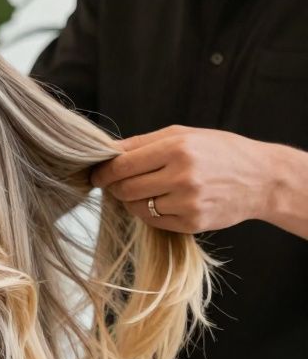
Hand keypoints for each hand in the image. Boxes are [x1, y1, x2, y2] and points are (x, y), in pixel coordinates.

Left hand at [90, 125, 277, 233]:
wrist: (262, 179)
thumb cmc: (220, 152)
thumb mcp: (184, 135)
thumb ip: (142, 143)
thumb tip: (106, 151)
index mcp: (178, 148)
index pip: (122, 165)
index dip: (103, 172)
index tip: (96, 174)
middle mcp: (183, 176)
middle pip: (125, 188)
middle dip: (115, 186)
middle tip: (117, 183)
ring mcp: (188, 202)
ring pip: (136, 207)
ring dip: (133, 200)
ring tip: (148, 189)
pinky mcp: (192, 223)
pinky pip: (153, 221)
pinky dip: (151, 212)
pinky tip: (163, 201)